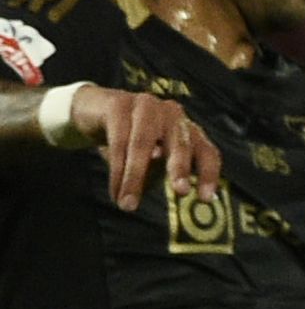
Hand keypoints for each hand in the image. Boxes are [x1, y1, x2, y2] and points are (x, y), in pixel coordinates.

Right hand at [43, 85, 222, 215]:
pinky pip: (119, 139)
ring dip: (136, 176)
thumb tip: (175, 186)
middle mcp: (173, 115)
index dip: (209, 173)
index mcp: (188, 131)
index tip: (206, 199)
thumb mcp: (150, 162)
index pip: (206, 152)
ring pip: (143, 144)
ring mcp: (147, 106)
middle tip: (181, 192)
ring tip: (128, 205)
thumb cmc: (130, 143)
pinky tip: (115, 190)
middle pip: (180, 144)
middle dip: (180, 168)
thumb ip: (161, 172)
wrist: (92, 111)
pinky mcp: (118, 103)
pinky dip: (117, 169)